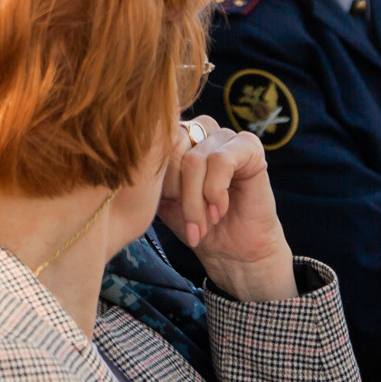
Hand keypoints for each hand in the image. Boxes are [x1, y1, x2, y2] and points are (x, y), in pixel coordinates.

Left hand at [160, 117, 296, 302]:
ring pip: (194, 159)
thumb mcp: (160, 197)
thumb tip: (131, 156)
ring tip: (204, 222)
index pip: (152, 144)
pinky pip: (221, 160)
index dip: (157, 180)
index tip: (168, 208)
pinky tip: (220, 210)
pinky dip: (216, 191)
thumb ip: (148, 173)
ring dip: (196, 199)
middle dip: (176, 191)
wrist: (231, 251)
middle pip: (171, 149)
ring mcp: (224, 135)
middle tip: (189, 221)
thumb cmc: (194, 223)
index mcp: (175, 137)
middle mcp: (198, 130)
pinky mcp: (249, 146)